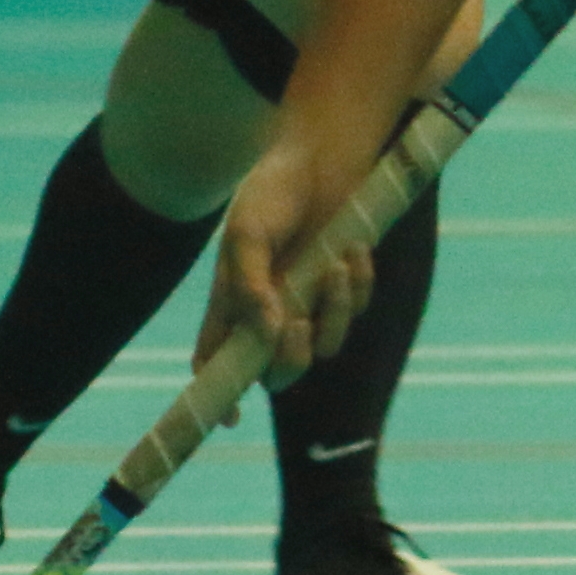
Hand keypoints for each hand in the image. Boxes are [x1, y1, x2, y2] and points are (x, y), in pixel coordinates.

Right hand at [197, 135, 378, 396]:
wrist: (322, 155)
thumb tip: (270, 332)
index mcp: (233, 303)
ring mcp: (310, 301)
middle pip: (279, 371)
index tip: (231, 418)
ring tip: (335, 264)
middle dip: (292, 358)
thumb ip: (250, 284)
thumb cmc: (274, 191)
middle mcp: (271, 311)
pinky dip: (357, 283)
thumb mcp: (248, 233)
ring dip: (335, 310)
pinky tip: (352, 249)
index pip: (218, 360)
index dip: (219, 394)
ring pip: (327, 344)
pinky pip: (356, 308)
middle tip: (300, 324)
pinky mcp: (345, 286)